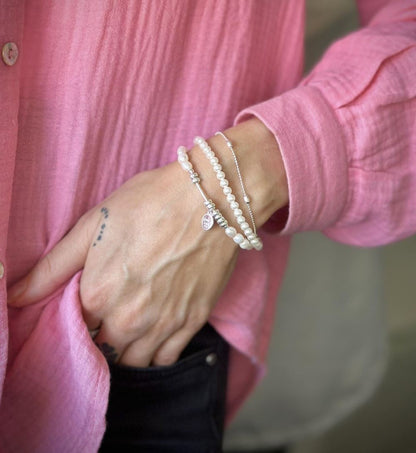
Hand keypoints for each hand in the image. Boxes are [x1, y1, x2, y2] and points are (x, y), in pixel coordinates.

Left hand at [7, 161, 238, 366]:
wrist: (210, 199)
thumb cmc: (150, 203)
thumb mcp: (94, 224)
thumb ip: (53, 267)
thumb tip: (14, 296)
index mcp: (97, 295)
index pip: (75, 329)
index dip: (80, 318)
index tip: (89, 303)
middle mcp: (128, 319)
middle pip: (102, 349)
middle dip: (100, 336)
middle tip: (110, 313)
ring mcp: (163, 324)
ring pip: (132, 361)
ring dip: (125, 350)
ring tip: (129, 326)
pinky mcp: (192, 322)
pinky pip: (166, 359)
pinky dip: (155, 354)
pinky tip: (152, 334)